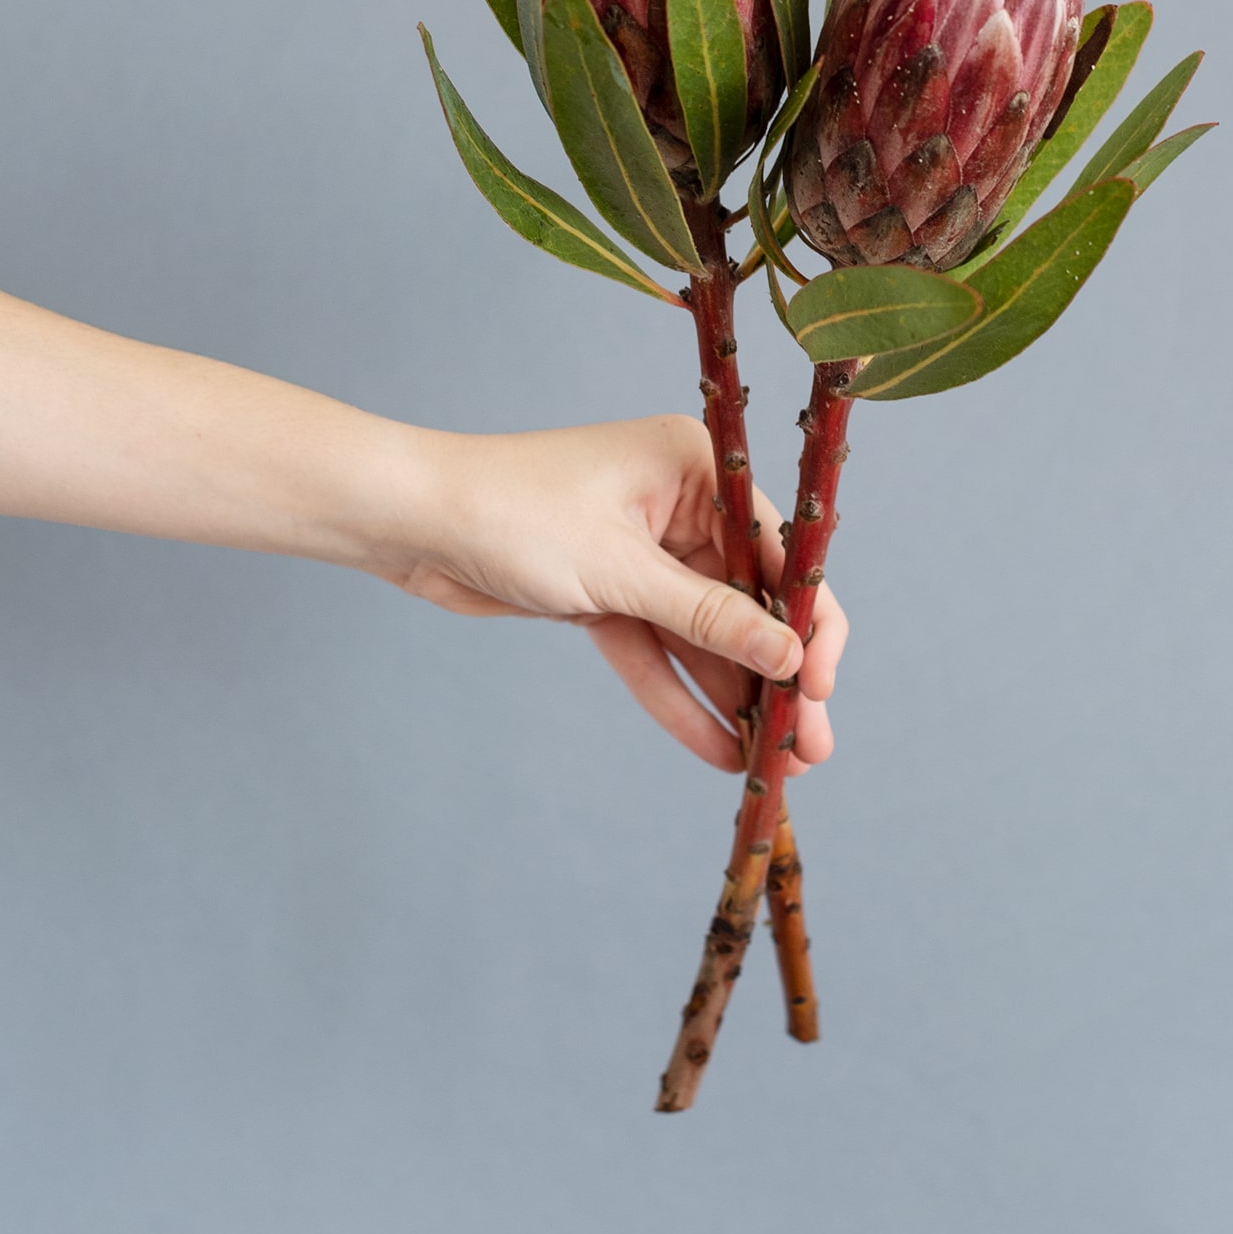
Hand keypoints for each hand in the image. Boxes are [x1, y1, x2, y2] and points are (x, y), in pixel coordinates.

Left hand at [378, 415, 846, 775]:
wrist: (410, 520)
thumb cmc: (511, 514)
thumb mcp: (621, 572)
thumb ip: (710, 619)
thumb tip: (791, 656)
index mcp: (698, 465)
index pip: (782, 548)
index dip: (809, 622)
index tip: (821, 687)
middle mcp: (680, 503)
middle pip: (749, 600)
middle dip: (779, 677)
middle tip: (811, 749)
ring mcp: (643, 550)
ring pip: (705, 636)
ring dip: (738, 697)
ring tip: (778, 768)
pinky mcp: (606, 592)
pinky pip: (655, 650)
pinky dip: (679, 697)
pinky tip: (719, 750)